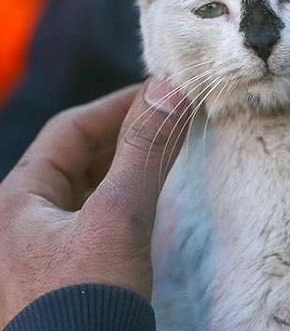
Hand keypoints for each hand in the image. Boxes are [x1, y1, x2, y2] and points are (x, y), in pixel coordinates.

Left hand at [0, 78, 189, 326]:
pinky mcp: (72, 271)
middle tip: (172, 119)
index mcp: (17, 200)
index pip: (70, 130)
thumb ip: (143, 150)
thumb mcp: (118, 218)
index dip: (117, 105)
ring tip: (169, 149)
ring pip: (91, 186)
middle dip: (127, 133)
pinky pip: (100, 215)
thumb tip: (169, 87)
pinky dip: (128, 194)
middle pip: (79, 156)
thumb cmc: (85, 302)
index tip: (161, 94)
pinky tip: (152, 195)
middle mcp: (24, 220)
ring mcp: (47, 248)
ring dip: (130, 162)